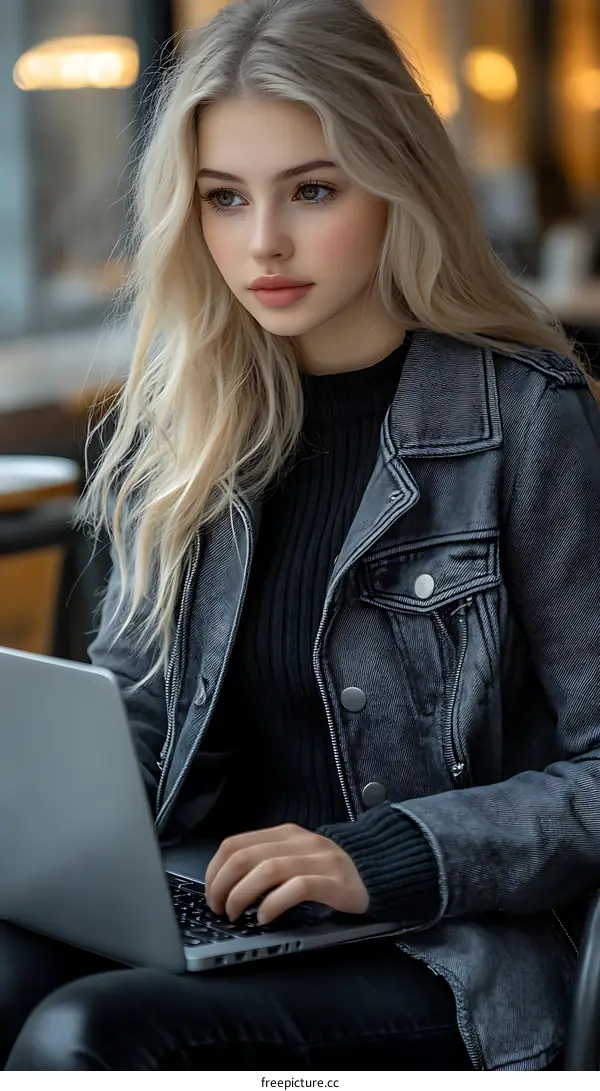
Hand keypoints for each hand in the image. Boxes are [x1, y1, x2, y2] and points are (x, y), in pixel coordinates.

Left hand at [204, 822, 369, 924]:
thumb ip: (268, 861)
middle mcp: (299, 842)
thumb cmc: (329, 869)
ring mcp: (318, 860)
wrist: (378, 869)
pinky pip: (298, 888)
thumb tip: (226, 884)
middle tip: (220, 909)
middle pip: (246, 857)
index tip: (211, 894)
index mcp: (285, 833)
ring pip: (267, 870)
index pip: (235, 844)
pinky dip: (274, 903)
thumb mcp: (296, 856)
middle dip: (223, 886)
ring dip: (243, 895)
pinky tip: (265, 917)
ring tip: (237, 915)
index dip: (214, 871)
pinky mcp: (334, 883)